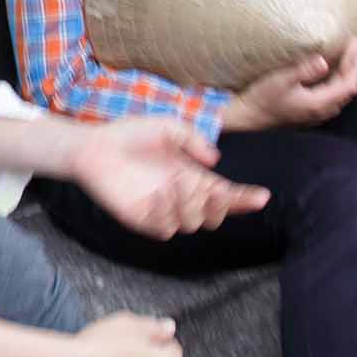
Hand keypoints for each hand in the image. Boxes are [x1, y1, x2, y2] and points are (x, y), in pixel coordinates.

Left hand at [69, 116, 270, 239]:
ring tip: (175, 183)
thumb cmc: (131, 134)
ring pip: (192, 224)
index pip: (226, 194)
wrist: (94, 146)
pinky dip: (166, 213)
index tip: (262, 196)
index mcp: (194, 177)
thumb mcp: (169, 127)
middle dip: (220, 207)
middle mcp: (182, 197)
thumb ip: (194, 140)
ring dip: (190, 206)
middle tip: (213, 191)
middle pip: (215, 216)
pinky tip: (157, 194)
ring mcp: (163, 210)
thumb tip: (215, 160)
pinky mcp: (142, 219)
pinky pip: (163, 228)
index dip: (245, 199)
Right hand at [222, 38, 356, 129]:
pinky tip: (335, 69)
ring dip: (349, 72)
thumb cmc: (263, 98)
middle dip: (356, 66)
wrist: (250, 116)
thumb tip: (324, 62)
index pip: (349, 83)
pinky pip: (334, 93)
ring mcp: (318, 111)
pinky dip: (340, 79)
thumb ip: (304, 70)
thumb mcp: (281, 80)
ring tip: (351, 54)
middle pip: (350, 87)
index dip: (356, 64)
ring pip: (342, 91)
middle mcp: (323, 110)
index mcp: (320, 103)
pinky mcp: (311, 109)